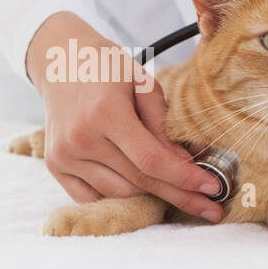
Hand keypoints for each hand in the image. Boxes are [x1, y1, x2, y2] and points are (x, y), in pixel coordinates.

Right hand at [26, 12, 223, 220]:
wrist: (59, 61)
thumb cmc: (106, 67)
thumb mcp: (143, 83)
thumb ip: (164, 125)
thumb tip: (187, 164)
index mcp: (105, 113)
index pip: (151, 160)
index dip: (185, 179)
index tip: (213, 188)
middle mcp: (80, 138)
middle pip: (139, 182)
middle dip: (179, 196)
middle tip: (210, 208)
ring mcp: (64, 155)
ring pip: (120, 193)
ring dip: (151, 193)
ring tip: (175, 188)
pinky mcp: (54, 165)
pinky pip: (93, 197)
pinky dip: (120, 194)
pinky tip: (140, 188)